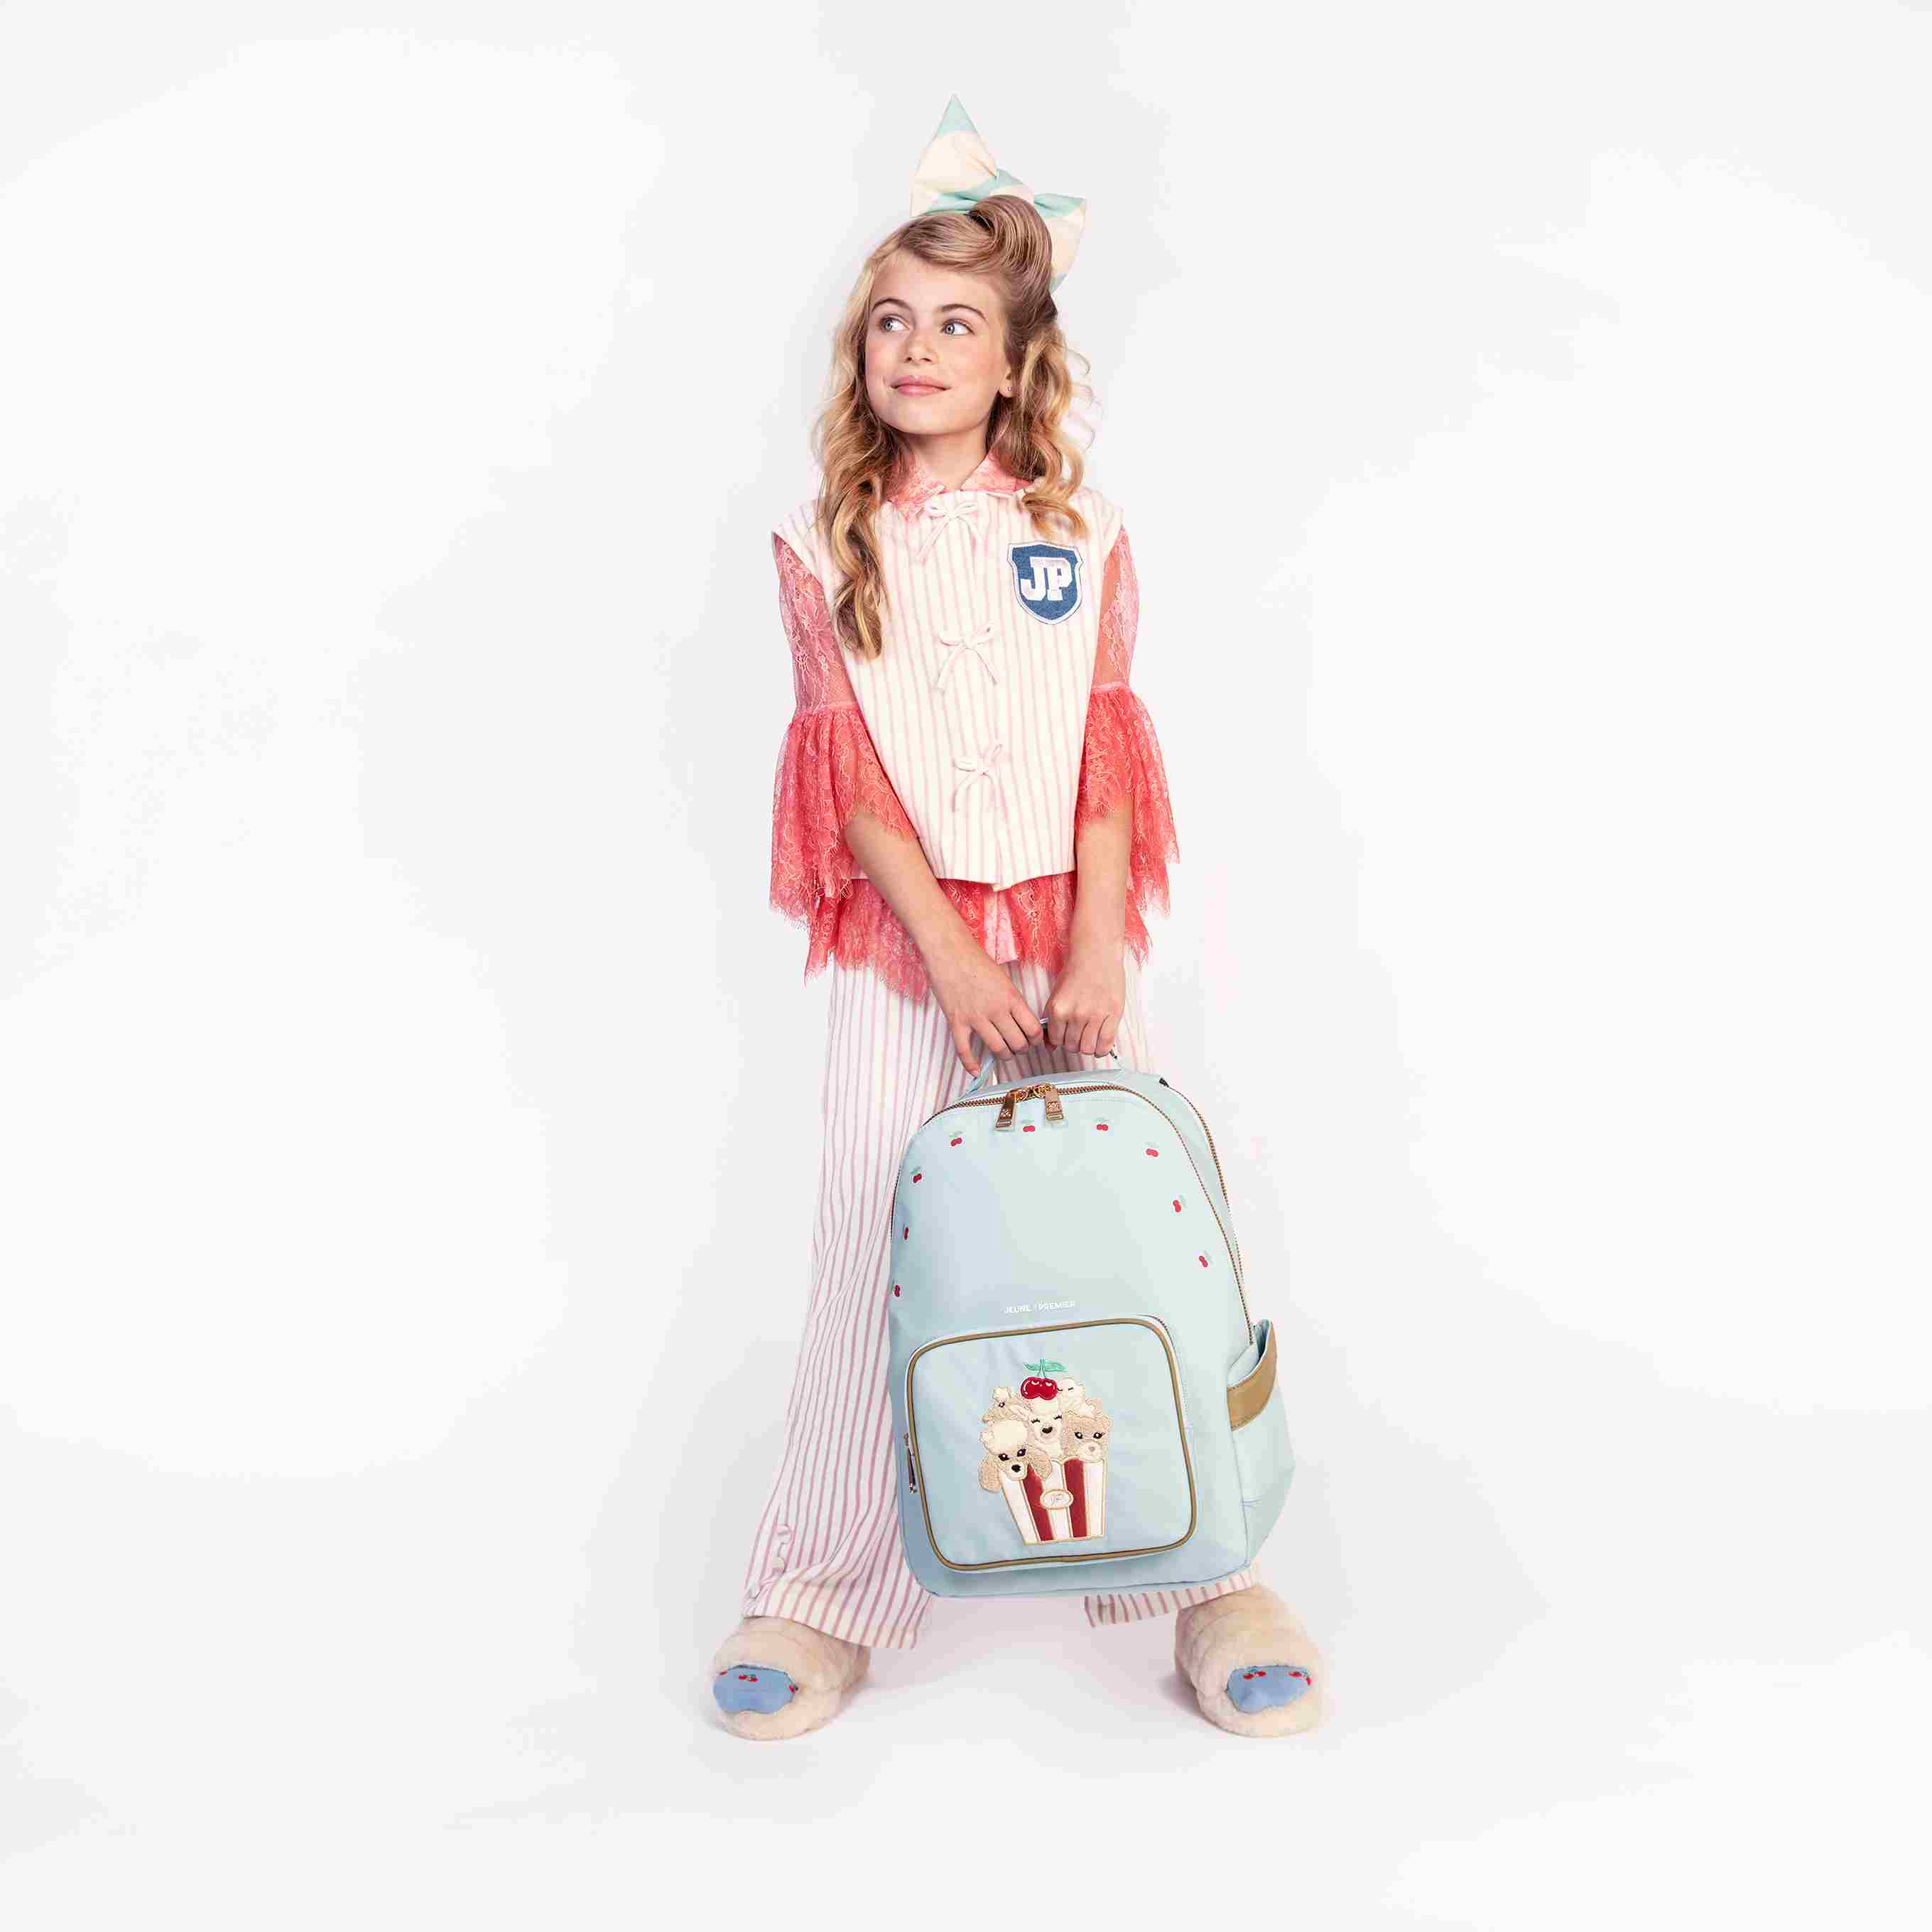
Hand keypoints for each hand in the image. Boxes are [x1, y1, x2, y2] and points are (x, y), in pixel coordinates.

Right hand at [925, 933, 1042, 1075]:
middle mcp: (996, 1010)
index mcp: (1011, 998)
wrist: (948, 951)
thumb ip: (1013, 1001)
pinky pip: (964, 1050)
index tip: (1034, 1040)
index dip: (1036, 1040)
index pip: (1033, 1029)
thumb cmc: (976, 961)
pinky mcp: (956, 1021)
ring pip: (997, 1049)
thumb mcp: (1004, 979)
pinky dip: (970, 1064)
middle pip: (1017, 1043)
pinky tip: (975, 1071)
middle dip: (1021, 1049)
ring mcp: (975, 1017)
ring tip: (1004, 1053)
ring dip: (1004, 1055)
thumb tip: (1021, 1020)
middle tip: (1019, 1047)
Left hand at [1043, 943, 1124, 1056]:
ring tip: (1089, 1036)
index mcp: (1059, 1010)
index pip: (1056, 1040)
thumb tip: (1050, 1047)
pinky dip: (1101, 1049)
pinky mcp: (1113, 1015)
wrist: (1097, 954)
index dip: (1060, 1040)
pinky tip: (1100, 1043)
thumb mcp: (1056, 995)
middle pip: (1072, 1047)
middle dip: (1073, 1043)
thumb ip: (1051, 1021)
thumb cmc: (1076, 971)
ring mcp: (1095, 1016)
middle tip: (1078, 1034)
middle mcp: (1076, 1015)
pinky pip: (1105, 1044)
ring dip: (1087, 1046)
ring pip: (1088, 1048)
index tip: (1065, 1035)